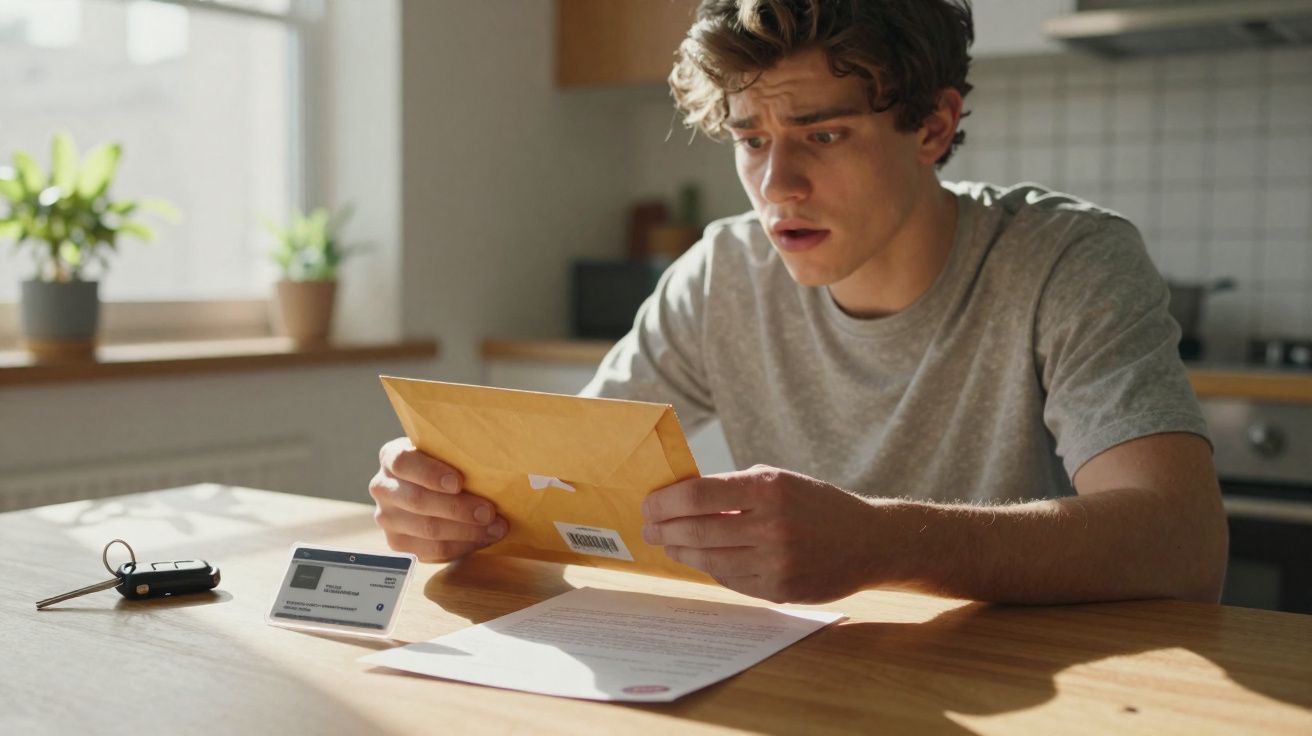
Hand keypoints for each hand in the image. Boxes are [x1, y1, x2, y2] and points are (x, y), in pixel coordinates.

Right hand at [369, 437, 507, 561]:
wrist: (430, 490)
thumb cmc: (445, 466)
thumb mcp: (446, 452)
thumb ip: (458, 454)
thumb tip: (489, 461)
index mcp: (392, 457)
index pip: (403, 463)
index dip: (430, 474)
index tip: (458, 483)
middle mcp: (383, 487)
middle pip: (418, 501)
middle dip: (458, 508)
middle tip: (489, 512)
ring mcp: (387, 518)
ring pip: (427, 529)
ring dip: (466, 531)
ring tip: (496, 527)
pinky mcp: (398, 544)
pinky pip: (432, 550)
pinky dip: (462, 546)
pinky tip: (484, 539)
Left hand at [640, 465, 881, 603]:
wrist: (869, 541)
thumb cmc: (817, 505)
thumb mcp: (780, 480)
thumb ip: (735, 489)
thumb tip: (681, 498)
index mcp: (769, 488)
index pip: (699, 495)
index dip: (665, 501)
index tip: (649, 504)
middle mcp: (772, 525)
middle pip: (697, 529)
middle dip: (664, 529)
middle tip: (648, 528)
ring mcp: (776, 561)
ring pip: (709, 559)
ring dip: (681, 551)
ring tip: (669, 544)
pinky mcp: (780, 590)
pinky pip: (731, 580)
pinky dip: (711, 569)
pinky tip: (701, 559)